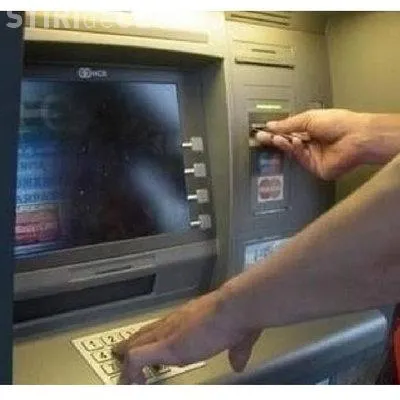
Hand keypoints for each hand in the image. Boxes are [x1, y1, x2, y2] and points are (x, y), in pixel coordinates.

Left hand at [112, 291, 260, 383]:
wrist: (232, 309)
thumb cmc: (236, 317)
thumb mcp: (238, 338)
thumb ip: (237, 351)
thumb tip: (239, 364)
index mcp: (187, 319)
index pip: (162, 327)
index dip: (151, 336)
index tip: (146, 343)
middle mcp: (173, 323)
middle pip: (144, 333)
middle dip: (132, 343)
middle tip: (119, 352)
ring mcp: (167, 334)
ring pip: (137, 344)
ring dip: (127, 357)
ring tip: (121, 372)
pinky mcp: (165, 347)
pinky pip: (136, 359)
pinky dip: (130, 373)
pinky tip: (129, 383)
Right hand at [255, 109, 370, 179]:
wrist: (356, 136)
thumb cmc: (340, 123)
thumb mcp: (309, 118)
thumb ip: (288, 123)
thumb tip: (272, 125)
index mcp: (311, 130)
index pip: (289, 132)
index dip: (276, 131)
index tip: (263, 131)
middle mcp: (312, 144)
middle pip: (288, 143)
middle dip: (275, 139)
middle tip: (261, 137)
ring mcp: (313, 157)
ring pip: (292, 152)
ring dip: (283, 144)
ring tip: (274, 138)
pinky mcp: (315, 168)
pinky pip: (300, 160)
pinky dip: (294, 150)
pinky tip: (291, 142)